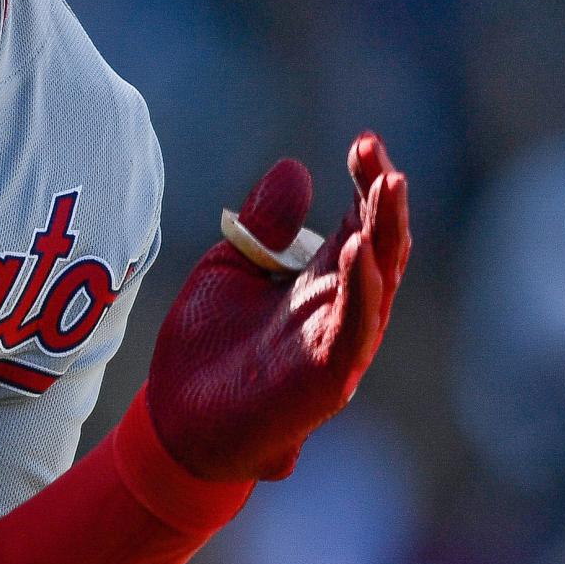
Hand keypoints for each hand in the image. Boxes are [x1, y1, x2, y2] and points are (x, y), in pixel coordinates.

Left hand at [144, 135, 409, 481]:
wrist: (175, 423)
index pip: (359, 223)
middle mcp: (340, 310)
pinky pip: (354, 331)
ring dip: (385, 234)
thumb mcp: (228, 270)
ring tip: (389, 185)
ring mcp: (338, 345)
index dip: (367, 182)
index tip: (365, 140)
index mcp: (320, 283)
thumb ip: (262, 226)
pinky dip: (360, 291)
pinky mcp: (326, 380)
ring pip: (379, 283)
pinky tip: (356, 251)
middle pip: (379, 245)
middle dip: (383, 199)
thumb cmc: (206, 350)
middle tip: (378, 153)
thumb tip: (294, 167)